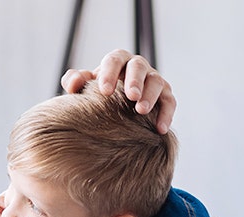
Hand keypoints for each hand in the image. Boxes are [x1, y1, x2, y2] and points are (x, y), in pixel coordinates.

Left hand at [61, 49, 175, 133]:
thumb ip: (74, 82)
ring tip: (142, 111)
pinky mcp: (165, 95)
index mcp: (117, 61)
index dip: (110, 73)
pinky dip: (166, 114)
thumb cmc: (96, 95)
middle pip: (139, 66)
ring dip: (150, 96)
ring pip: (156, 82)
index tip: (105, 91)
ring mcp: (153, 80)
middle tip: (131, 96)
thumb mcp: (83, 88)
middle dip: (135, 80)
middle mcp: (137, 67)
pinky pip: (169, 102)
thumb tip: (74, 83)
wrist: (112, 109)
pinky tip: (160, 129)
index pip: (114, 60)